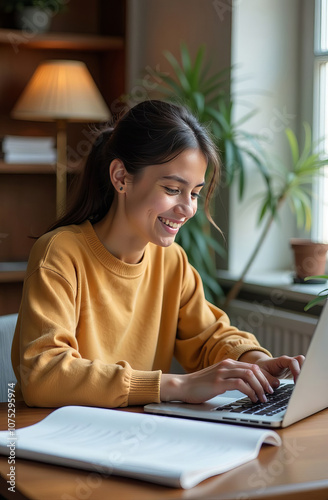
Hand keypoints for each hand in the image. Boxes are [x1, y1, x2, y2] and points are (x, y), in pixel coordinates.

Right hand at [160, 358, 274, 404]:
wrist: (183, 386)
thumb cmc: (199, 385)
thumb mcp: (218, 378)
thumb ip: (230, 378)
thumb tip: (247, 386)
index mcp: (227, 363)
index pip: (252, 366)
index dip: (264, 377)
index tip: (270, 387)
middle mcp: (226, 365)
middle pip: (253, 369)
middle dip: (265, 382)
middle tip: (269, 393)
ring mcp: (222, 373)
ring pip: (249, 375)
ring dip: (259, 387)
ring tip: (262, 398)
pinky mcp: (218, 382)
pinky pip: (240, 384)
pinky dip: (249, 391)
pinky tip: (252, 399)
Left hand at [239, 351, 304, 388]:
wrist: (261, 367)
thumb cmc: (260, 369)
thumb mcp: (260, 373)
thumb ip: (267, 378)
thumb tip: (276, 384)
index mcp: (280, 361)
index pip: (292, 362)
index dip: (296, 370)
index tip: (296, 381)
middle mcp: (288, 362)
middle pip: (301, 360)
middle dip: (304, 370)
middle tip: (302, 383)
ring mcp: (292, 366)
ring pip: (304, 365)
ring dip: (305, 374)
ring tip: (303, 386)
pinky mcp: (294, 371)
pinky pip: (302, 372)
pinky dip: (303, 378)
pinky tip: (301, 387)